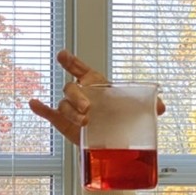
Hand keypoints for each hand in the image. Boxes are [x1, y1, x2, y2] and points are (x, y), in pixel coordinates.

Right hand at [28, 49, 165, 145]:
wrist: (114, 139)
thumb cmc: (122, 117)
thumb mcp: (137, 110)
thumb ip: (150, 105)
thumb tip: (161, 106)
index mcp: (96, 84)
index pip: (81, 68)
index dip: (72, 61)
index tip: (63, 55)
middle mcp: (82, 94)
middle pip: (71, 88)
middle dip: (77, 97)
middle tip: (88, 110)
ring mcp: (71, 108)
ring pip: (64, 105)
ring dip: (70, 112)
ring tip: (84, 122)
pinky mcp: (64, 123)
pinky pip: (50, 114)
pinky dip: (41, 110)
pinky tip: (34, 104)